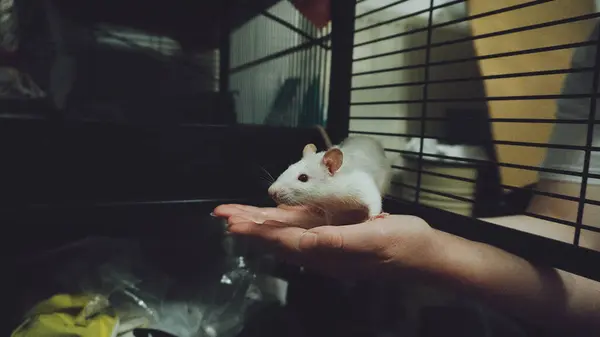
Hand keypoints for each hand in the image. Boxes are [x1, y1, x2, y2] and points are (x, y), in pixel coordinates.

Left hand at [213, 204, 437, 279]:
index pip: (283, 240)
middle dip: (249, 224)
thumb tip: (305, 241)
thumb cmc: (402, 244)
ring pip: (285, 232)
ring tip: (236, 214)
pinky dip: (282, 220)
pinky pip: (302, 227)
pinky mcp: (336, 235)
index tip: (232, 222)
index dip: (257, 231)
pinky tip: (273, 216)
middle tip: (221, 213)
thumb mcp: (374, 240)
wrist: (424, 252)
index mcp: (327, 252)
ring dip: (260, 222)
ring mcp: (328, 243)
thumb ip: (340, 241)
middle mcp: (321, 250)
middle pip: (277, 236)